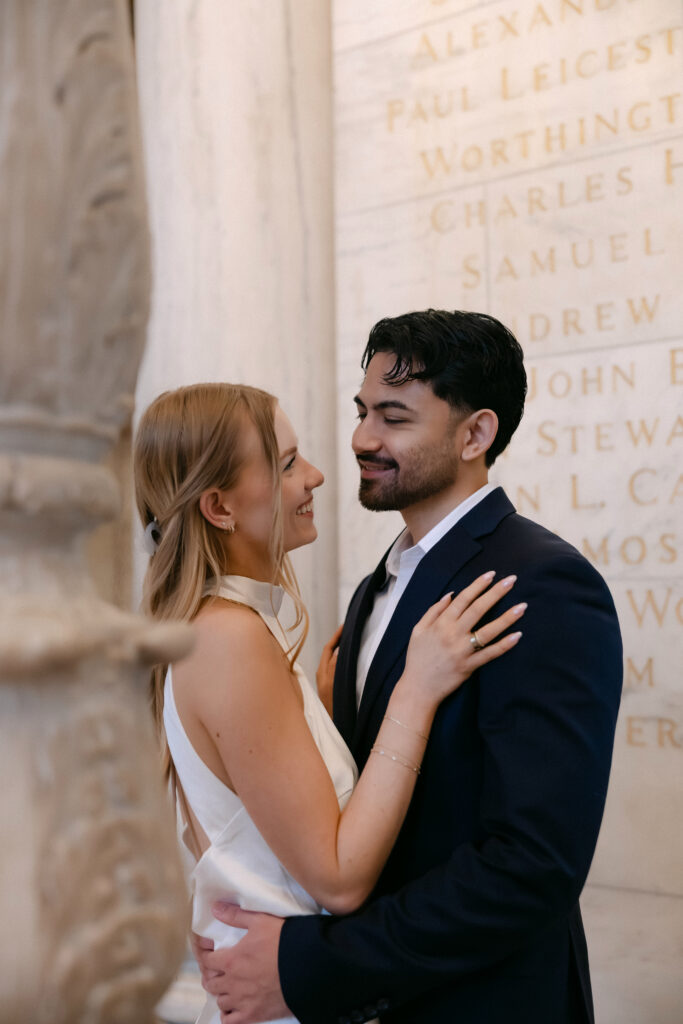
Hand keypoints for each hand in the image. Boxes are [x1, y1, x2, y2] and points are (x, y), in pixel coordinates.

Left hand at [198, 902, 288, 1023]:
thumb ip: (235, 915)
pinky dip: (228, 1014)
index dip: (204, 953)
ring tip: (229, 984)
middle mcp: (233, 983)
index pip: (206, 960)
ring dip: (221, 992)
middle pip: (210, 982)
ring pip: (220, 1001)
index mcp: (232, 960)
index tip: (208, 948)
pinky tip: (234, 1005)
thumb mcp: (261, 921)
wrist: (307, 967)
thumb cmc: (285, 942)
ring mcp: (243, 1001)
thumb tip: (215, 908)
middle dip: (211, 973)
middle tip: (218, 966)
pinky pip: (230, 1021)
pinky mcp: (254, 1015)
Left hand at [316, 623, 342, 715]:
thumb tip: (339, 649)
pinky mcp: (332, 687)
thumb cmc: (333, 708)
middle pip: (330, 652)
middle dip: (339, 640)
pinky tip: (351, 659)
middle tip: (350, 629)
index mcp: (322, 672)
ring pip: (333, 659)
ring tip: (351, 639)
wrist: (334, 727)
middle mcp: (323, 675)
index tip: (345, 625)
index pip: (328, 648)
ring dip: (341, 649)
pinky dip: (343, 659)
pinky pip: (337, 667)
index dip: (336, 636)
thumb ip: (335, 667)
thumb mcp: (333, 685)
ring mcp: (327, 681)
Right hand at [401, 572, 524, 704]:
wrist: (418, 688)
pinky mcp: (469, 666)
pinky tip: (517, 635)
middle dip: (496, 593)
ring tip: (522, 606)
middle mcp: (453, 634)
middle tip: (512, 580)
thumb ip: (434, 610)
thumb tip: (451, 594)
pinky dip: (504, 645)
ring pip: (488, 631)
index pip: (463, 599)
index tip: (492, 574)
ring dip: (506, 618)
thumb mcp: (418, 630)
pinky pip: (490, 654)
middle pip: (478, 609)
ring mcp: (462, 651)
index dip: (478, 585)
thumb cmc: (417, 657)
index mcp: (441, 623)